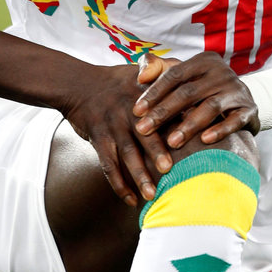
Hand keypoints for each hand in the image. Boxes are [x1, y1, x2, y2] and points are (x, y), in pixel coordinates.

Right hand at [62, 57, 179, 206]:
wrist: (77, 84)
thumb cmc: (116, 81)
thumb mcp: (140, 71)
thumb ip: (166, 76)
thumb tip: (194, 91)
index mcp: (145, 96)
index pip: (166, 110)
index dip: (178, 124)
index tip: (194, 140)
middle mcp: (129, 111)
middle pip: (145, 133)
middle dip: (157, 152)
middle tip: (170, 170)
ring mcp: (112, 125)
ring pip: (127, 154)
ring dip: (139, 176)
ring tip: (152, 195)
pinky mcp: (98, 138)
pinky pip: (108, 165)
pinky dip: (119, 184)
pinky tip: (131, 200)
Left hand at [133, 53, 259, 151]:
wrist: (242, 101)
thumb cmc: (203, 89)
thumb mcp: (183, 75)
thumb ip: (158, 70)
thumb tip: (139, 76)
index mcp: (203, 61)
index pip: (174, 75)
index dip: (153, 93)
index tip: (136, 111)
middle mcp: (222, 72)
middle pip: (188, 92)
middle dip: (164, 112)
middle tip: (144, 129)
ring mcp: (237, 90)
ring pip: (210, 107)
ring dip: (189, 126)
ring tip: (171, 142)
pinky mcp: (250, 109)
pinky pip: (235, 120)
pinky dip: (220, 130)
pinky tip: (205, 141)